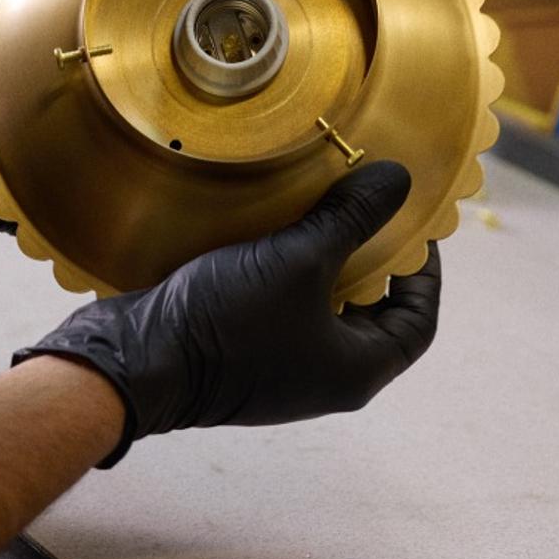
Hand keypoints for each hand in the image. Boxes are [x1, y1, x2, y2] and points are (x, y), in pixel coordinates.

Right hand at [12, 162, 440, 466]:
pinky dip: (291, 273)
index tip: (416, 226)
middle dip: (376, 260)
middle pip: (374, 314)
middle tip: (370, 207)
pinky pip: (286, 309)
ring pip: (326, 308)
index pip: (418, 323)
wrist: (133, 362)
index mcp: (356, 371)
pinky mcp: (244, 354)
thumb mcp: (300, 260)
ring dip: (330, 262)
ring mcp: (283, 369)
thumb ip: (352, 219)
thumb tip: (400, 181)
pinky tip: (279, 230)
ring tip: (326, 208)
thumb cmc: (227, 322)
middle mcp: (325, 377)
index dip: (426, 274)